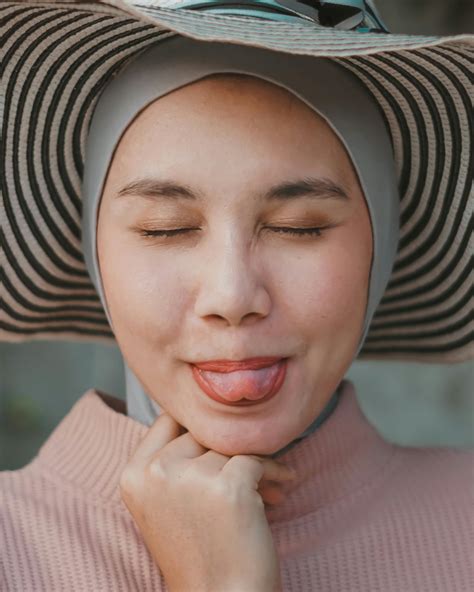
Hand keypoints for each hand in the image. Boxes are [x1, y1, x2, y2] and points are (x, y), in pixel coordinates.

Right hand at [119, 412, 295, 591]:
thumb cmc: (196, 553)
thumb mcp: (164, 503)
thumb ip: (172, 460)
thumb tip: (210, 415)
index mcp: (134, 475)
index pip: (168, 420)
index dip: (198, 428)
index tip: (220, 444)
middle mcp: (156, 472)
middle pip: (202, 431)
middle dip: (229, 448)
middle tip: (250, 471)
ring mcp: (191, 478)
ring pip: (232, 445)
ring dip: (256, 463)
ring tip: (267, 488)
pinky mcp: (228, 488)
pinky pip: (258, 459)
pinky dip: (275, 471)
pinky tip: (283, 485)